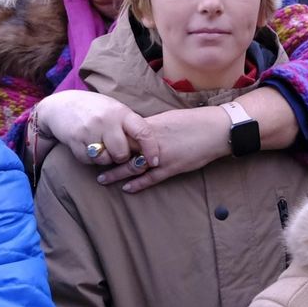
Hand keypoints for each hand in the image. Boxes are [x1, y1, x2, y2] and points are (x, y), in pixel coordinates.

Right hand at [35, 90, 156, 169]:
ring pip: (105, 160)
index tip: (154, 161)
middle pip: (122, 153)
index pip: (143, 132)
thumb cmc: (95, 109)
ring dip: (105, 159)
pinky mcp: (74, 140)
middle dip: (122, 157)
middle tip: (117, 150)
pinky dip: (90, 159)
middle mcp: (106, 121)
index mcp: (121, 112)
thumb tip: (149, 146)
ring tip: (101, 146)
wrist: (61, 105)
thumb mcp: (115, 109)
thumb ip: (129, 125)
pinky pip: (88, 161)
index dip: (151, 149)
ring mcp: (89, 131)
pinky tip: (88, 146)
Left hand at [95, 87, 301, 190]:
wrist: (217, 129)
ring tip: (102, 179)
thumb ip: (152, 126)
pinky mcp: (173, 168)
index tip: (96, 142)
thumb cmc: (195, 121)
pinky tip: (127, 188)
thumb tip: (137, 131)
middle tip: (90, 162)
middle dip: (106, 157)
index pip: (123, 134)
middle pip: (123, 151)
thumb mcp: (170, 118)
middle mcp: (153, 142)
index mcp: (151, 126)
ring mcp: (162, 156)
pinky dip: (138, 183)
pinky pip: (151, 178)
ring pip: (133, 167)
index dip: (109, 140)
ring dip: (117, 173)